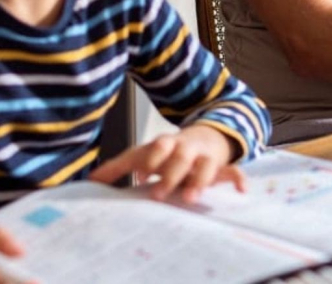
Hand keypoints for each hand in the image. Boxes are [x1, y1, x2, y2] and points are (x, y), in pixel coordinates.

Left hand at [88, 125, 246, 203]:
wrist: (206, 135)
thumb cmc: (169, 152)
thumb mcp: (145, 154)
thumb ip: (120, 167)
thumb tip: (90, 180)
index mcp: (166, 144)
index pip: (158, 147)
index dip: (151, 158)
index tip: (142, 174)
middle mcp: (187, 148)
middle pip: (181, 157)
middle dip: (171, 174)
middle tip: (160, 194)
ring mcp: (206, 157)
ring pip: (206, 164)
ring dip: (200, 179)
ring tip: (192, 197)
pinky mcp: (222, 167)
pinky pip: (234, 171)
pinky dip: (239, 179)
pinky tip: (242, 190)